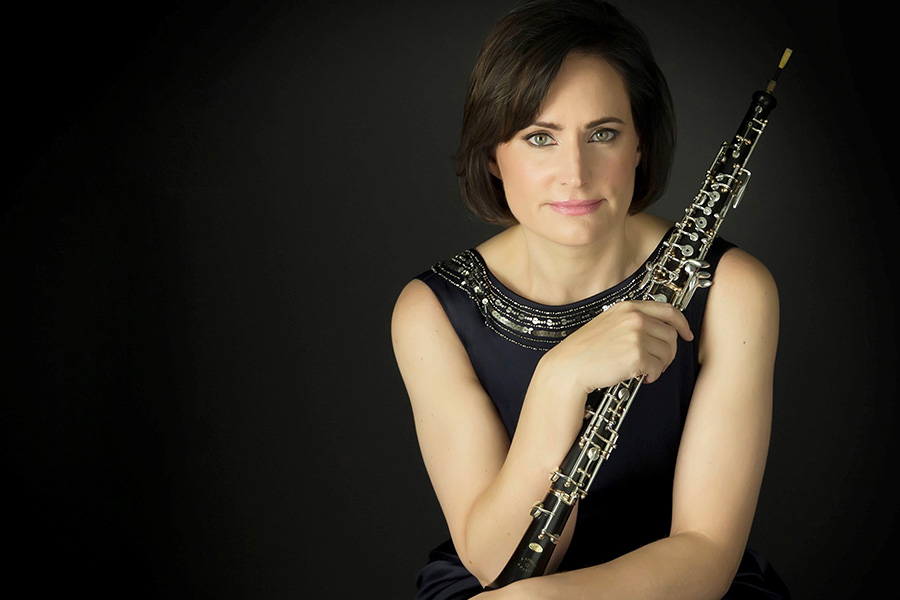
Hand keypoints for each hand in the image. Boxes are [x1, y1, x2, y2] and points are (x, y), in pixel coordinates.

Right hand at [542, 299, 693, 395]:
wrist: (570, 366)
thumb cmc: (585, 350)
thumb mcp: (608, 323)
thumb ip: (632, 320)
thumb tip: (658, 330)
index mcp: (628, 308)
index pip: (668, 310)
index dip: (682, 324)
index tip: (686, 334)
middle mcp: (635, 318)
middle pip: (671, 335)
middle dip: (668, 352)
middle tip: (658, 362)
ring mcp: (636, 336)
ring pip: (667, 353)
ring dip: (660, 365)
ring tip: (644, 370)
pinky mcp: (637, 356)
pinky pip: (658, 368)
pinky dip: (652, 376)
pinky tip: (639, 376)